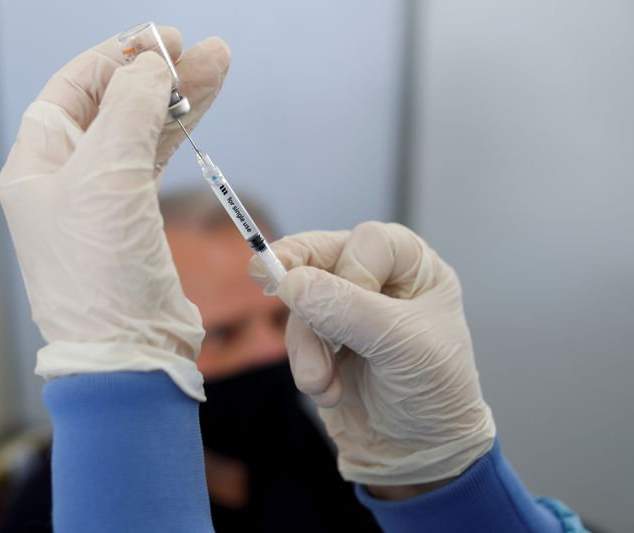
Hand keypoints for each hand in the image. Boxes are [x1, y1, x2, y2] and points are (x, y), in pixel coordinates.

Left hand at [0, 28, 230, 399]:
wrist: (131, 352)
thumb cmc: (101, 277)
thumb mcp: (107, 178)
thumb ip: (130, 111)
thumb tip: (151, 66)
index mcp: (37, 168)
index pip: (72, 91)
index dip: (114, 59)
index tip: (158, 41)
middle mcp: (66, 181)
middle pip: (111, 107)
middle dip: (154, 76)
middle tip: (196, 50)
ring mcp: (104, 202)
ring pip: (142, 132)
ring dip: (178, 100)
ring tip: (217, 65)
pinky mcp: (138, 222)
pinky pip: (158, 162)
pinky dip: (182, 134)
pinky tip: (206, 105)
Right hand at [249, 222, 495, 487]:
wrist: (418, 452)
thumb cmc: (434, 391)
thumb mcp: (402, 346)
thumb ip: (348, 310)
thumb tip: (290, 281)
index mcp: (413, 267)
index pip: (367, 242)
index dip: (351, 270)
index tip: (354, 313)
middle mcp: (377, 278)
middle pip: (321, 257)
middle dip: (303, 289)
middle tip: (263, 276)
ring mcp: (345, 308)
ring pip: (301, 301)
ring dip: (307, 345)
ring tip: (321, 381)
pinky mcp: (322, 338)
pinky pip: (294, 334)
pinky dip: (304, 364)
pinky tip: (326, 390)